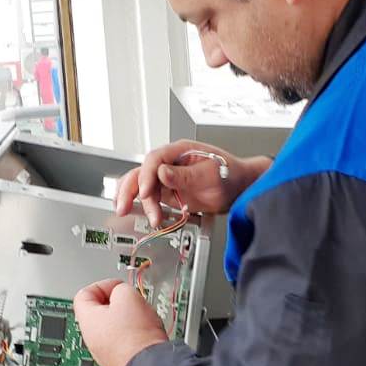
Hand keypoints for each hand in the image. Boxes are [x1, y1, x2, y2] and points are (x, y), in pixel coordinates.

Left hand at [73, 280, 167, 365]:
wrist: (150, 363)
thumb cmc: (137, 335)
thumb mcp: (128, 296)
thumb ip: (120, 288)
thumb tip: (122, 294)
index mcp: (88, 320)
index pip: (85, 294)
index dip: (103, 285)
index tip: (119, 286)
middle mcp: (92, 339)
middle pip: (99, 312)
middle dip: (118, 303)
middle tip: (132, 301)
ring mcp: (105, 352)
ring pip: (112, 327)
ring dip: (126, 319)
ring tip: (141, 318)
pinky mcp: (119, 361)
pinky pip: (122, 342)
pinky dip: (133, 334)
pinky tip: (145, 333)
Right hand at [114, 140, 271, 226]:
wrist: (241, 188)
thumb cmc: (231, 175)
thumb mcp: (211, 175)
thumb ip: (186, 175)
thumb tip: (162, 172)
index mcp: (180, 151)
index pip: (154, 159)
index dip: (146, 176)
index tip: (146, 193)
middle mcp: (170, 163)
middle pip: (141, 172)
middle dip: (130, 190)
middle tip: (124, 207)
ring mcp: (168, 178)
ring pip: (142, 186)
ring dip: (136, 201)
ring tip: (134, 214)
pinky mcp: (170, 192)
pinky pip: (151, 197)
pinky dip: (144, 206)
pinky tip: (141, 214)